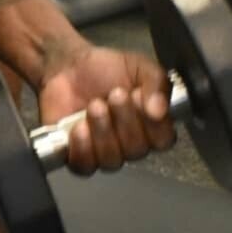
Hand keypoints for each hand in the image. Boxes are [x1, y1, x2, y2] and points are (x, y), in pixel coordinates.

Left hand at [37, 45, 175, 175]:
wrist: (68, 67)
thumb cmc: (106, 69)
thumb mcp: (139, 67)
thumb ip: (157, 83)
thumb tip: (160, 110)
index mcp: (151, 125)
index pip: (163, 140)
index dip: (152, 123)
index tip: (139, 97)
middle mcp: (130, 144)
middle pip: (136, 150)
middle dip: (124, 120)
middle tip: (114, 95)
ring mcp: (104, 152)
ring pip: (111, 160)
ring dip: (103, 130)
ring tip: (94, 106)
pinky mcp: (78, 156)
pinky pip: (85, 165)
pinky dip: (82, 146)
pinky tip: (79, 127)